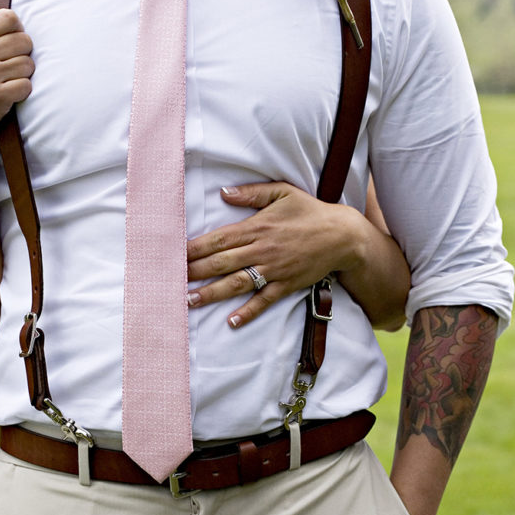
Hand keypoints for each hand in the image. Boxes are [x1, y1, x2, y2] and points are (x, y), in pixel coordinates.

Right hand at [0, 0, 34, 155]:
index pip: (9, 17)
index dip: (16, 29)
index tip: (11, 42)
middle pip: (24, 41)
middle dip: (23, 54)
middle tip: (12, 65)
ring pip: (28, 64)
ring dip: (24, 74)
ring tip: (10, 81)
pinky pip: (27, 85)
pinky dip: (23, 91)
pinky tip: (11, 94)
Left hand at [187, 182, 365, 327]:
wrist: (343, 235)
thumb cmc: (309, 211)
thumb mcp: (282, 193)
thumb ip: (251, 193)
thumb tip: (223, 192)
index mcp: (256, 227)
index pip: (218, 239)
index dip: (195, 248)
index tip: (175, 255)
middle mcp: (261, 250)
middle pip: (221, 263)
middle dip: (194, 272)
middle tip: (171, 281)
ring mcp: (273, 269)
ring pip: (236, 284)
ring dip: (211, 293)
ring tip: (189, 301)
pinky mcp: (286, 285)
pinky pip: (263, 301)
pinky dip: (248, 312)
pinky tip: (231, 322)